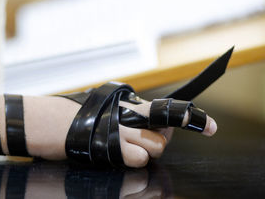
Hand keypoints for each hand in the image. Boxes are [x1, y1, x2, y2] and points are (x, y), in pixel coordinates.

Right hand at [23, 95, 216, 167]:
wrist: (52, 121)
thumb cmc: (82, 116)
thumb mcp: (112, 110)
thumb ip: (137, 116)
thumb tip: (161, 129)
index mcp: (132, 104)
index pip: (168, 109)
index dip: (193, 118)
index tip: (212, 127)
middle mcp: (131, 114)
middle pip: (164, 136)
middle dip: (154, 143)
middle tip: (135, 140)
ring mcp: (123, 129)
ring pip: (154, 148)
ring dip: (140, 151)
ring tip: (119, 145)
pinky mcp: (113, 144)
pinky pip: (137, 159)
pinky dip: (129, 158)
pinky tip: (113, 150)